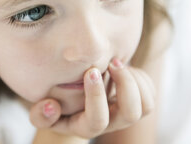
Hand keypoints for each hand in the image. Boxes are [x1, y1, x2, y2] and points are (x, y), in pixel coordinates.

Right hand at [29, 59, 155, 138]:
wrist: (72, 102)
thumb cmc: (56, 104)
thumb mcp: (41, 111)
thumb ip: (40, 114)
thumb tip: (51, 106)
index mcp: (86, 127)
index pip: (98, 121)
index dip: (96, 97)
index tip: (90, 71)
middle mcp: (110, 123)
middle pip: (131, 115)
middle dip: (125, 85)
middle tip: (112, 63)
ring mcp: (125, 113)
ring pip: (146, 105)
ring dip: (134, 80)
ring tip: (116, 62)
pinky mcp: (137, 101)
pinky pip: (149, 92)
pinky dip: (139, 76)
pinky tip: (121, 68)